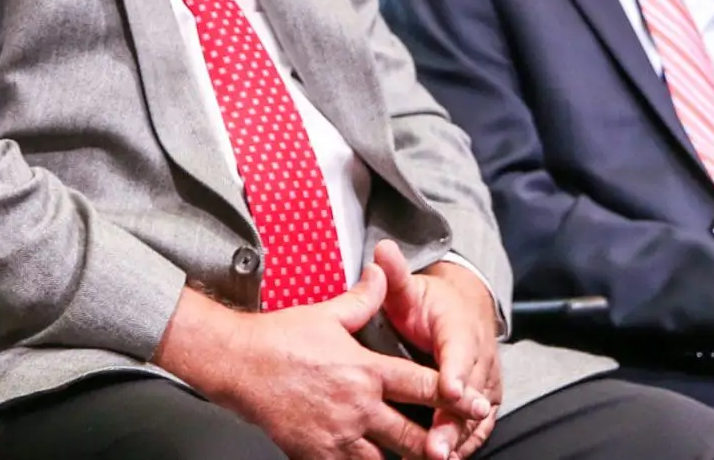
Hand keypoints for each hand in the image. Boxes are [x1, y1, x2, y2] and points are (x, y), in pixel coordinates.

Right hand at [155, 265, 443, 459]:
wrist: (238, 364)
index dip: (455, 396)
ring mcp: (339, 434)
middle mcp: (358, 405)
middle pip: (413, 435)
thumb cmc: (281, 338)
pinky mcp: (317, 453)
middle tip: (452, 444)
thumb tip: (382, 272)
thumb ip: (364, 298)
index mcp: (366, 370)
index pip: (424, 386)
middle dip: (437, 441)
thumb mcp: (327, 313)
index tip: (476, 404)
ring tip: (419, 457)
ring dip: (404, 459)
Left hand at [373, 242, 498, 459]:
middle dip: (453, 420)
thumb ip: (396, 275)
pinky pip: (477, 427)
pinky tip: (446, 459)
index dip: (456, 371)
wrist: (463, 312)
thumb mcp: (412, 288)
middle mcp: (478, 359)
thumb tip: (383, 248)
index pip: (460, 351)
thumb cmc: (432, 305)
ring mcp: (483, 384)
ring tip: (437, 458)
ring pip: (475, 417)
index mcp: (460, 329)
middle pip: (470, 393)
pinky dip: (463, 444)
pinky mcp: (483, 404)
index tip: (448, 387)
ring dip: (457, 439)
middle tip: (435, 445)